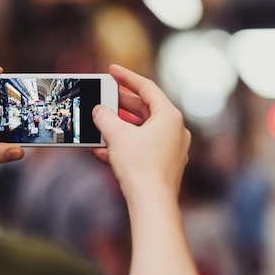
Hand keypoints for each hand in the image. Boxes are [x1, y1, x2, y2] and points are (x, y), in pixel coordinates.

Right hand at [91, 64, 190, 209]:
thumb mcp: (116, 135)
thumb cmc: (140, 167)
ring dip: (120, 127)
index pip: (147, 87)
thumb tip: (99, 111)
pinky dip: (124, 146)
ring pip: (142, 131)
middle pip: (145, 109)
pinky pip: (142, 148)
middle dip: (121, 104)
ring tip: (100, 123)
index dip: (127, 77)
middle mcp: (175, 131)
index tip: (112, 70)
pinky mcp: (164, 166)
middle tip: (104, 96)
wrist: (151, 204)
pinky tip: (103, 151)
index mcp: (170, 116)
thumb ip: (105, 117)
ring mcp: (172, 150)